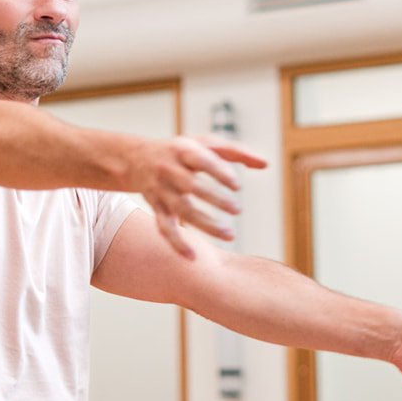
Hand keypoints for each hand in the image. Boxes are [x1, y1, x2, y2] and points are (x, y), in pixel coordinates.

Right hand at [128, 135, 266, 256]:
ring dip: (205, 224)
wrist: (136, 158)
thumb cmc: (181, 151)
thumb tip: (265, 165)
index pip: (201, 160)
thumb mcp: (205, 143)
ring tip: (230, 235)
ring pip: (181, 210)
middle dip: (215, 199)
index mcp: (183, 150)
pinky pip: (164, 227)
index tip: (237, 186)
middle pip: (191, 187)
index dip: (219, 172)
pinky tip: (193, 257)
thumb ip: (236, 152)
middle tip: (238, 210)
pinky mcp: (156, 207)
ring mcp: (161, 190)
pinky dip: (176, 243)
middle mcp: (169, 170)